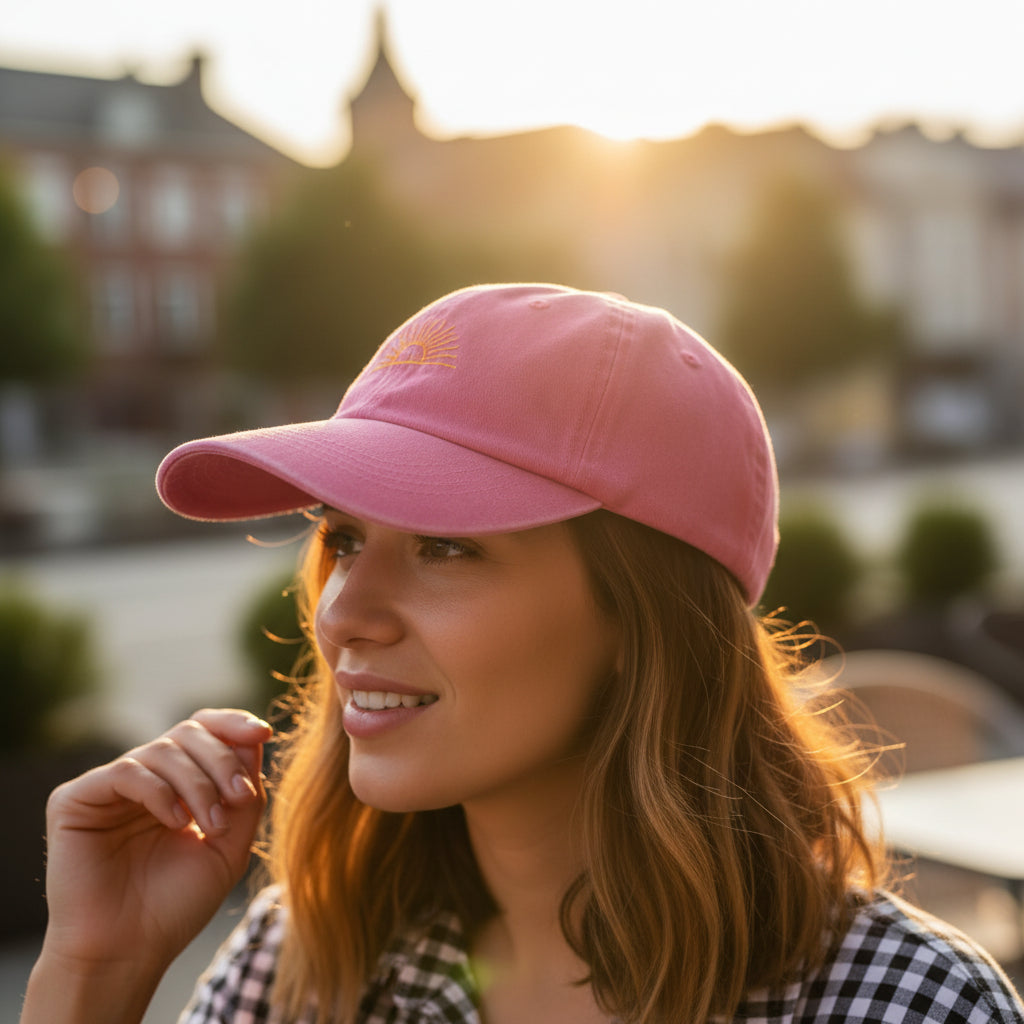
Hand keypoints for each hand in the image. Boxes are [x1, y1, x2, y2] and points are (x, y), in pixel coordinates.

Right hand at [38, 708, 271, 974]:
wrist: (129, 952)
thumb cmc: (177, 905)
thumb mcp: (230, 846)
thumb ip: (247, 796)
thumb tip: (254, 741)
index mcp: (177, 783)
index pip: (204, 731)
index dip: (233, 725)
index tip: (264, 734)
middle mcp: (143, 778)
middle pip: (189, 733)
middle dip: (223, 760)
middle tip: (241, 796)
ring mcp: (108, 787)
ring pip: (163, 750)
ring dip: (199, 784)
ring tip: (211, 826)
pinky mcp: (74, 800)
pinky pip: (126, 771)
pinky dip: (160, 791)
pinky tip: (175, 822)